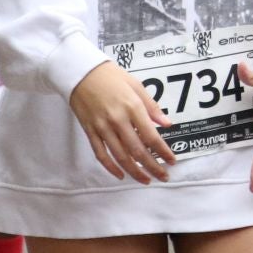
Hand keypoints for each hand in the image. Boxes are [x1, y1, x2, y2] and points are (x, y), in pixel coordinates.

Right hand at [68, 61, 175, 183]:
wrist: (80, 72)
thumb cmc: (111, 76)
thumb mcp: (137, 86)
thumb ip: (152, 107)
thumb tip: (167, 124)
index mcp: (133, 108)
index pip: (151, 137)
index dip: (163, 152)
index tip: (173, 161)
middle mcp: (118, 120)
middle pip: (137, 151)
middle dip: (152, 166)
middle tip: (163, 176)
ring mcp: (102, 127)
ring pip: (120, 156)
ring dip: (134, 171)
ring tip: (146, 180)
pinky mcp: (89, 131)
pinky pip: (100, 154)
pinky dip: (111, 167)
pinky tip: (121, 175)